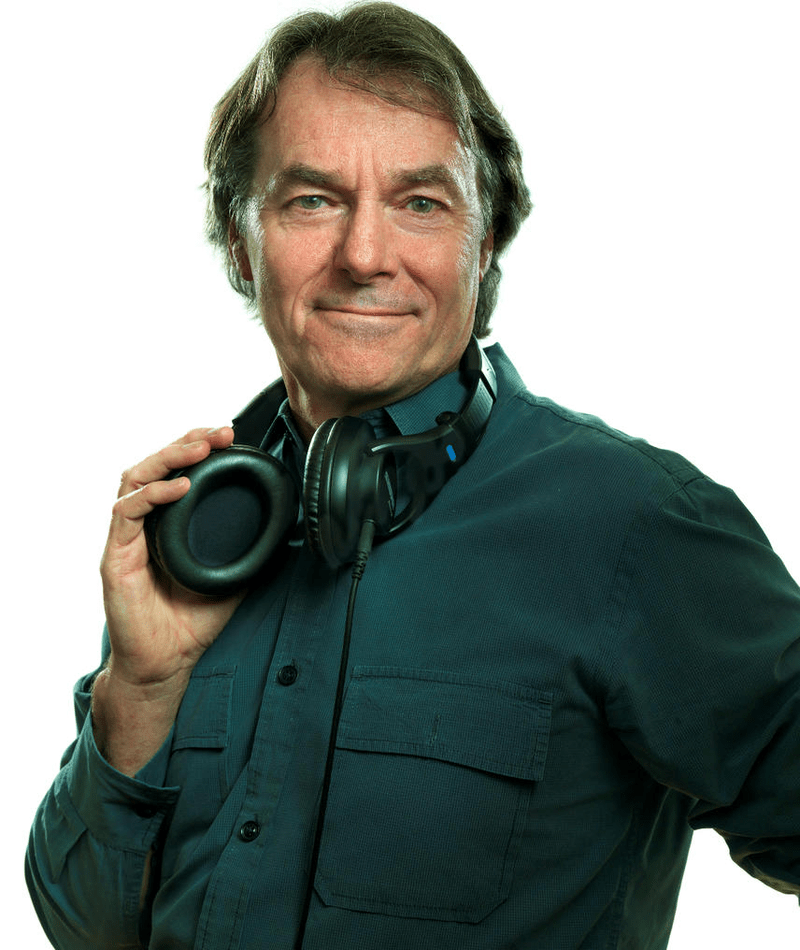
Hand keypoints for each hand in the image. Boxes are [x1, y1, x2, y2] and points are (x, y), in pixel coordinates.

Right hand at [99, 426, 244, 690]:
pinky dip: (153, 495)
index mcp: (167, 525)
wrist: (166, 665)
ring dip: (168, 458)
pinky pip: (127, 514)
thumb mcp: (233, 580)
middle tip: (219, 432)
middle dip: (187, 442)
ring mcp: (127, 539)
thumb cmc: (192, 623)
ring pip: (136, 479)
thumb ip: (251, 554)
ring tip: (200, 448)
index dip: (198, 447)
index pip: (176, 471)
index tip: (229, 435)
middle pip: (155, 466)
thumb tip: (289, 531)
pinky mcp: (115, 558)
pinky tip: (179, 487)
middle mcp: (143, 525)